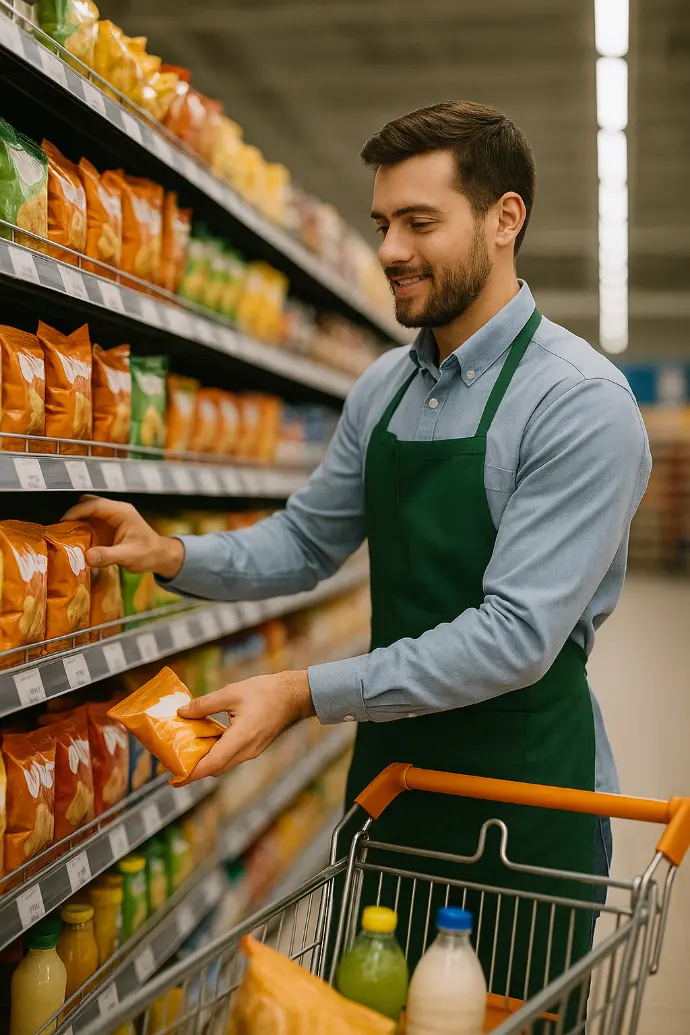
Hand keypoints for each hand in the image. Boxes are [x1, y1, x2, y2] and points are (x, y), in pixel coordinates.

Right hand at [62, 495, 183, 577]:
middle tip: (62, 529)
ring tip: (65, 535)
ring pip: (88, 513)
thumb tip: (87, 557)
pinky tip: (76, 541)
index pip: (95, 505)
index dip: (77, 511)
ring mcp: (112, 519)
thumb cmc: (149, 553)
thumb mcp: (129, 556)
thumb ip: (108, 556)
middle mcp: (116, 512)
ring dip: (77, 522)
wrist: (160, 556)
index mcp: (121, 512)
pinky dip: (82, 529)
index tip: (63, 522)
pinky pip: (91, 524)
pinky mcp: (108, 528)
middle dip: (74, 514)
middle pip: (89, 504)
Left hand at [177, 670, 314, 780]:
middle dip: (194, 770)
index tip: (174, 779)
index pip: (212, 764)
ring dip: (205, 762)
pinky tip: (206, 743)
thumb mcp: (232, 692)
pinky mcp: (255, 748)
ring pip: (224, 764)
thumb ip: (205, 704)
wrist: (294, 695)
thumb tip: (182, 713)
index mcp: (241, 737)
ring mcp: (252, 751)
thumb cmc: (266, 691)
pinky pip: (232, 757)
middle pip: (215, 768)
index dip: (191, 774)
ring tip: (185, 753)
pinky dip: (217, 754)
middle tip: (173, 763)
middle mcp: (247, 750)